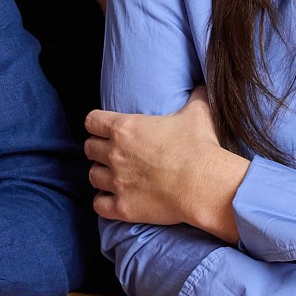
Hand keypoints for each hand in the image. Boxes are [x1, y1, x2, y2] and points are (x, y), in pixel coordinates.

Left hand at [84, 88, 246, 236]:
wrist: (206, 185)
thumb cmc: (200, 147)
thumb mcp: (197, 113)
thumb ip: (194, 97)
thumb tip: (202, 87)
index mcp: (124, 128)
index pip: (91, 121)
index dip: (97, 125)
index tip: (106, 129)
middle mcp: (114, 153)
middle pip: (89, 148)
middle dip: (99, 150)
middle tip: (114, 154)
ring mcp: (117, 181)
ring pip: (92, 176)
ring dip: (101, 175)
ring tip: (115, 176)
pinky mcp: (123, 207)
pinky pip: (99, 205)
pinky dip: (104, 202)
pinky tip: (114, 199)